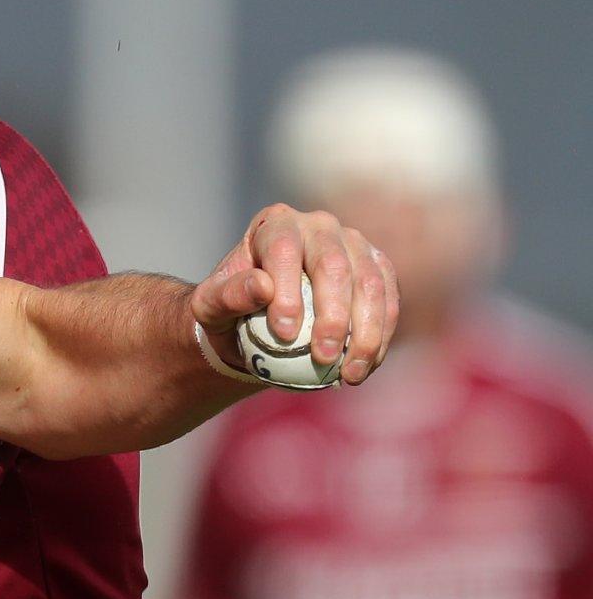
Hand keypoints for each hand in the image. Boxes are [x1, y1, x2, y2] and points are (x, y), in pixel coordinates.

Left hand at [191, 203, 398, 385]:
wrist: (259, 318)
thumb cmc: (230, 308)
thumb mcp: (210, 306)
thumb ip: (226, 296)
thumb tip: (262, 286)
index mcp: (275, 223)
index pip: (283, 251)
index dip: (288, 291)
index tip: (285, 334)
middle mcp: (319, 226)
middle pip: (334, 266)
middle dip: (333, 317)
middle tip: (322, 359)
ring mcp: (353, 245)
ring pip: (370, 284)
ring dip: (366, 333)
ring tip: (350, 375)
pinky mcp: (377, 270)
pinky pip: (388, 301)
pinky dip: (381, 337)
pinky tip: (365, 367)